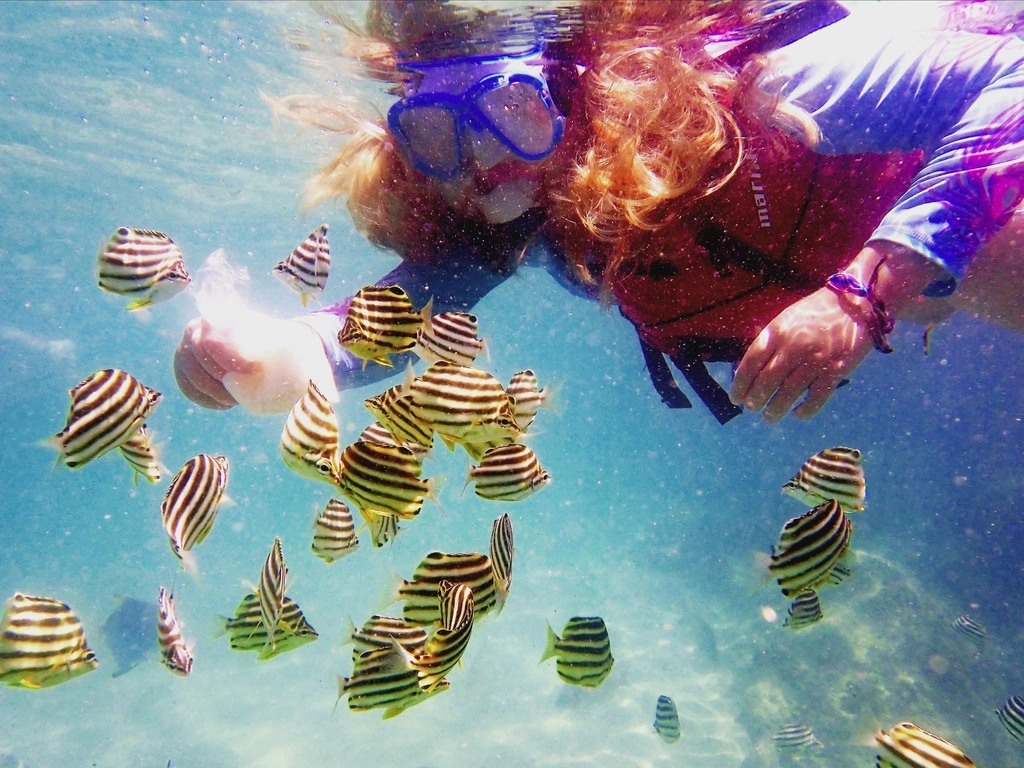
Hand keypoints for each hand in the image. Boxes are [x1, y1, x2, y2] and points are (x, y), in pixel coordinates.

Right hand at [174, 312, 337, 414]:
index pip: (215, 329)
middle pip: (193, 346)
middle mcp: (210, 323)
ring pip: (184, 362)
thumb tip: (330, 400)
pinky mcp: (190, 361)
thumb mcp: (308, 359)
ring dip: (205, 386)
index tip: (252, 370)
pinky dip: (197, 393)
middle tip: (236, 394)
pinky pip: (183, 378)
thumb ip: (316, 375)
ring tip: (231, 400)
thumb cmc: (295, 354)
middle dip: (212, 374)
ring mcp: (195, 341)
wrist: (281, 352)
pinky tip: (222, 404)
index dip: (227, 352)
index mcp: (236, 316)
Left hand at [729, 287, 874, 422]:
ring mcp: (815, 360)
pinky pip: (815, 398)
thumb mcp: (787, 319)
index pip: (751, 362)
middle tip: (751, 408)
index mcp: (778, 331)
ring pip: (788, 394)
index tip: (735, 397)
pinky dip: (804, 410)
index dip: (740, 383)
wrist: (859, 303)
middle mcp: (793, 347)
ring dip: (775, 410)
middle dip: (755, 399)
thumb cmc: (817, 312)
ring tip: (768, 417)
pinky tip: (798, 413)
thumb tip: (751, 370)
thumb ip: (771, 341)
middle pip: (767, 381)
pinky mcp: (836, 371)